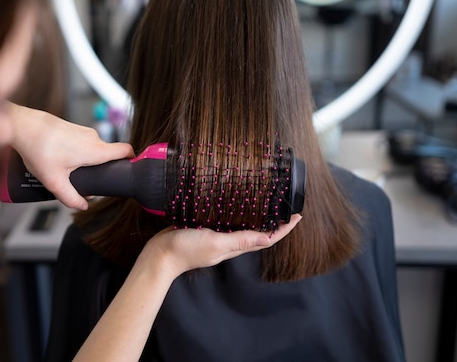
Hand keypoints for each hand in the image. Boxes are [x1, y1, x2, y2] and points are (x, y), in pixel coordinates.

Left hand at [8, 103, 134, 208]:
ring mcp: (84, 131)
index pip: (126, 150)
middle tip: (85, 180)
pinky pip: (83, 143)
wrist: (23, 126)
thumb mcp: (54, 181)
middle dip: (100, 169)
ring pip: (94, 150)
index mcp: (95, 150)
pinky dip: (76, 153)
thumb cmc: (39, 148)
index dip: (132, 160)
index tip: (128, 170)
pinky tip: (60, 159)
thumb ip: (71, 197)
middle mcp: (94, 138)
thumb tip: (83, 205)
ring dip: (86, 161)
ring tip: (66, 169)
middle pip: (108, 155)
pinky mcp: (74, 128)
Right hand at [141, 214, 301, 278]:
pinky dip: (235, 212)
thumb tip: (269, 239)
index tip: (297, 215)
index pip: (267, 239)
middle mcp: (229, 242)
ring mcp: (217, 236)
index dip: (284, 229)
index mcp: (235, 247)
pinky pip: (225, 220)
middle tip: (284, 205)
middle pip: (258, 232)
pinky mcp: (204, 230)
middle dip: (273, 221)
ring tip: (266, 201)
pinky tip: (233, 202)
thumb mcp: (216, 243)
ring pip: (242, 225)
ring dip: (256, 216)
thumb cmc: (186, 250)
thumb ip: (240, 240)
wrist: (159, 255)